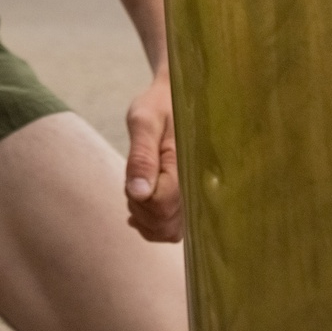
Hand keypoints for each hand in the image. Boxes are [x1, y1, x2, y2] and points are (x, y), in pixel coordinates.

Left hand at [125, 69, 181, 241]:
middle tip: (135, 177)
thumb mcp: (144, 121)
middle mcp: (196, 189)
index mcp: (186, 168)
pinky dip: (151, 223)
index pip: (160, 205)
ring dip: (145, 216)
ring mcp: (195, 199)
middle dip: (139, 206)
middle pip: (162, 223)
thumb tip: (138, 193)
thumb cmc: (159, 106)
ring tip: (140, 187)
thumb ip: (141, 156)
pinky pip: (171, 230)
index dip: (139, 196)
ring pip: (166, 231)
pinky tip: (140, 202)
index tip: (135, 171)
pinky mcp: (189, 202)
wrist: (177, 99)